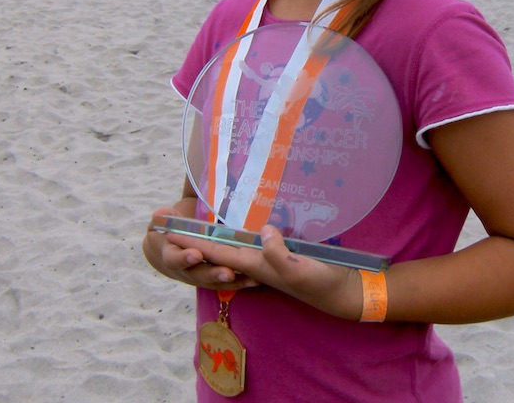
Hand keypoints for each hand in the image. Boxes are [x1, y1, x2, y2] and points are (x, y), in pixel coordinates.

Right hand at [143, 202, 259, 291]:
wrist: (170, 246)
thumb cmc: (170, 228)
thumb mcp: (164, 220)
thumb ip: (165, 217)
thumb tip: (161, 214)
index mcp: (171, 255)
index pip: (175, 259)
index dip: (184, 258)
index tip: (196, 254)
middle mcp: (186, 270)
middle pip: (199, 275)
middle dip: (214, 274)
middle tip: (228, 273)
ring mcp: (200, 276)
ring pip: (216, 281)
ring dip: (233, 281)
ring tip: (250, 278)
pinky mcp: (214, 278)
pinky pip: (228, 283)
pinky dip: (242, 282)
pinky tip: (258, 279)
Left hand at [164, 225, 362, 319]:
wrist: (343, 292)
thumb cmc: (321, 282)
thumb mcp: (299, 269)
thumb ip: (278, 253)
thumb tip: (262, 230)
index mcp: (257, 265)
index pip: (218, 253)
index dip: (194, 242)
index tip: (170, 231)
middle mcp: (257, 262)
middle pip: (220, 250)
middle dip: (197, 238)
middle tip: (175, 221)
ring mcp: (269, 260)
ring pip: (234, 246)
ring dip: (215, 236)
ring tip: (198, 220)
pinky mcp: (281, 255)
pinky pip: (253, 243)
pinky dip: (241, 233)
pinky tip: (242, 224)